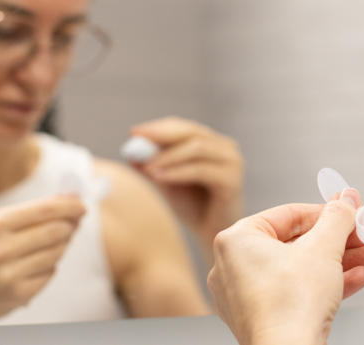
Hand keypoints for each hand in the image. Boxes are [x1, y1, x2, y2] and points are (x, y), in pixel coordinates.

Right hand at [0, 195, 85, 328]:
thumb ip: (28, 214)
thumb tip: (67, 199)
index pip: (44, 210)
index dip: (70, 206)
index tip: (82, 205)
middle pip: (56, 230)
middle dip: (70, 226)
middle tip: (73, 224)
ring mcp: (9, 274)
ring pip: (57, 252)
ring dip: (61, 246)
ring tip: (49, 246)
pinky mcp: (18, 294)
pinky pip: (50, 273)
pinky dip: (49, 267)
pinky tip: (33, 268)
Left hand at [130, 117, 243, 252]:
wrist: (212, 235)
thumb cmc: (192, 208)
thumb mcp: (167, 182)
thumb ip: (153, 165)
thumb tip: (130, 150)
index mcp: (210, 142)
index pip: (183, 127)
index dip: (158, 127)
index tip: (134, 132)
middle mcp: (224, 147)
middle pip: (192, 131)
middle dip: (162, 135)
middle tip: (138, 141)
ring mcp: (232, 161)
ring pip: (197, 147)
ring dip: (168, 156)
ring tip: (146, 166)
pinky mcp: (232, 180)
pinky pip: (201, 170)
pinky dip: (178, 172)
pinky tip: (158, 178)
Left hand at [208, 189, 363, 344]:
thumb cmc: (291, 306)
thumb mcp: (324, 248)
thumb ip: (338, 217)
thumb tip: (346, 199)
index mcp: (236, 240)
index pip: (288, 214)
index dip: (326, 212)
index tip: (349, 212)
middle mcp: (233, 266)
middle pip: (296, 242)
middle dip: (338, 242)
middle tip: (363, 237)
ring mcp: (245, 296)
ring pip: (299, 269)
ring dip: (338, 263)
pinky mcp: (261, 319)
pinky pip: (295, 292)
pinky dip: (324, 284)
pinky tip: (356, 280)